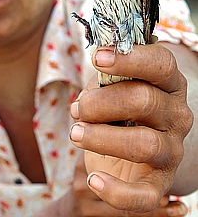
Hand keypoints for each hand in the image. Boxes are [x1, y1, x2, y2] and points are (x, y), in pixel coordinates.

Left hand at [70, 43, 192, 213]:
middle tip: (79, 108)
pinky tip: (94, 179)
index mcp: (169, 85)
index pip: (161, 64)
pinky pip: (145, 196)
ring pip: (142, 143)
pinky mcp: (159, 182)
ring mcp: (172, 149)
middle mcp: (177, 115)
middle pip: (143, 100)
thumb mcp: (112, 88)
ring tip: (76, 133)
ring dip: (100, 137)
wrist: (129, 146)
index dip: (129, 58)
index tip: (97, 58)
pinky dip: (117, 192)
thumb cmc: (119, 109)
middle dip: (100, 103)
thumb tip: (84, 102)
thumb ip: (103, 84)